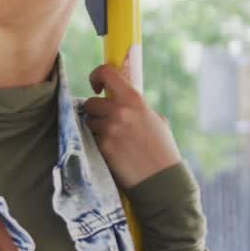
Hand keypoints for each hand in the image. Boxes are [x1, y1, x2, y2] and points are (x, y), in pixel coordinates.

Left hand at [83, 59, 180, 189]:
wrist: (161, 177)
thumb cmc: (161, 147)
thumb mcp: (153, 118)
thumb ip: (134, 106)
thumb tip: (117, 97)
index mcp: (134, 99)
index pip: (106, 73)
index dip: (96, 76)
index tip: (97, 87)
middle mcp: (119, 111)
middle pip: (90, 103)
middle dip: (96, 112)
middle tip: (108, 122)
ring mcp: (109, 129)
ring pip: (89, 121)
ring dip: (96, 128)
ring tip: (114, 138)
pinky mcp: (102, 146)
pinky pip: (91, 138)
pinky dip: (98, 142)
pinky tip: (113, 150)